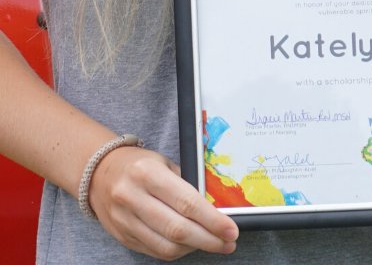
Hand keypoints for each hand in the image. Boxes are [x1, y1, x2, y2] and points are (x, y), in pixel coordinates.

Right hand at [89, 145, 238, 258]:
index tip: (231, 230)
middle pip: (177, 229)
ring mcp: (124, 221)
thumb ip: (185, 183)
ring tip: (214, 244)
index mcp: (148, 174)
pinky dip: (176, 251)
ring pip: (165, 246)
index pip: (186, 203)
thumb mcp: (163, 163)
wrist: (98, 173)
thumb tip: (215, 206)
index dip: (212, 220)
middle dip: (208, 239)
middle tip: (229, 243)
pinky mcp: (121, 237)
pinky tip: (191, 245)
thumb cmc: (139, 165)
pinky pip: (154, 251)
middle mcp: (133, 198)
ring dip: (194, 249)